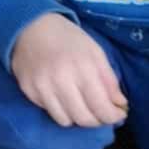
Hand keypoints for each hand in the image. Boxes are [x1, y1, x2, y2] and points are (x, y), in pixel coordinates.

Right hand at [11, 12, 127, 127]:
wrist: (30, 26)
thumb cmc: (68, 38)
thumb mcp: (95, 52)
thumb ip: (109, 79)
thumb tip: (119, 104)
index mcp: (83, 68)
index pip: (101, 107)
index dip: (112, 116)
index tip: (118, 114)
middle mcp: (61, 81)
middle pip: (84, 119)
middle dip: (97, 120)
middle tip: (101, 113)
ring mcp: (42, 88)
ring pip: (66, 121)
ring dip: (78, 118)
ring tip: (83, 107)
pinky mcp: (29, 92)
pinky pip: (50, 112)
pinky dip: (61, 110)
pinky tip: (64, 98)